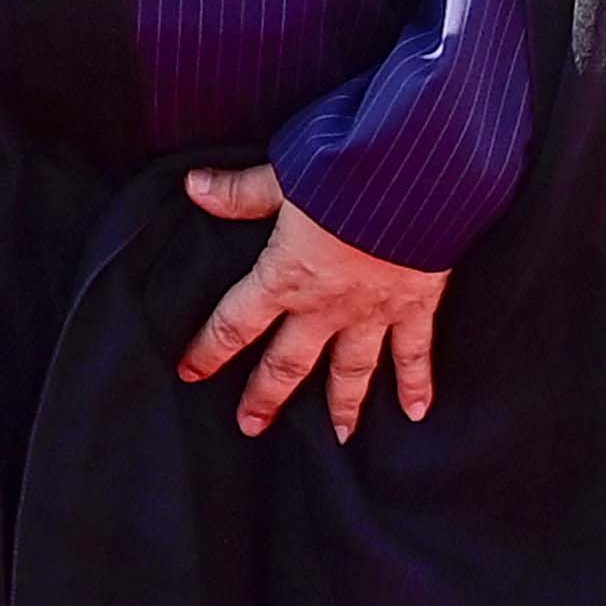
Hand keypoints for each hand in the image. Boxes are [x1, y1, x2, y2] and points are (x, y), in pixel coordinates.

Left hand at [173, 167, 448, 438]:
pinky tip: (416, 412)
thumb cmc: (346, 167)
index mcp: (287, 276)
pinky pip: (415, 352)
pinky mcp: (416, 303)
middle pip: (289, 361)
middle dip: (267, 395)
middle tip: (251, 426)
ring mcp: (374, 310)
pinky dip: (416, 383)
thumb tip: (194, 188)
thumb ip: (242, 192)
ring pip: (352, 369)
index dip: (209, 350)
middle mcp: (327, 305)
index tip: (190, 373)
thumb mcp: (284, 174)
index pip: (236, 324)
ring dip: (343, 405)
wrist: (416, 169)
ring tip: (339, 437)